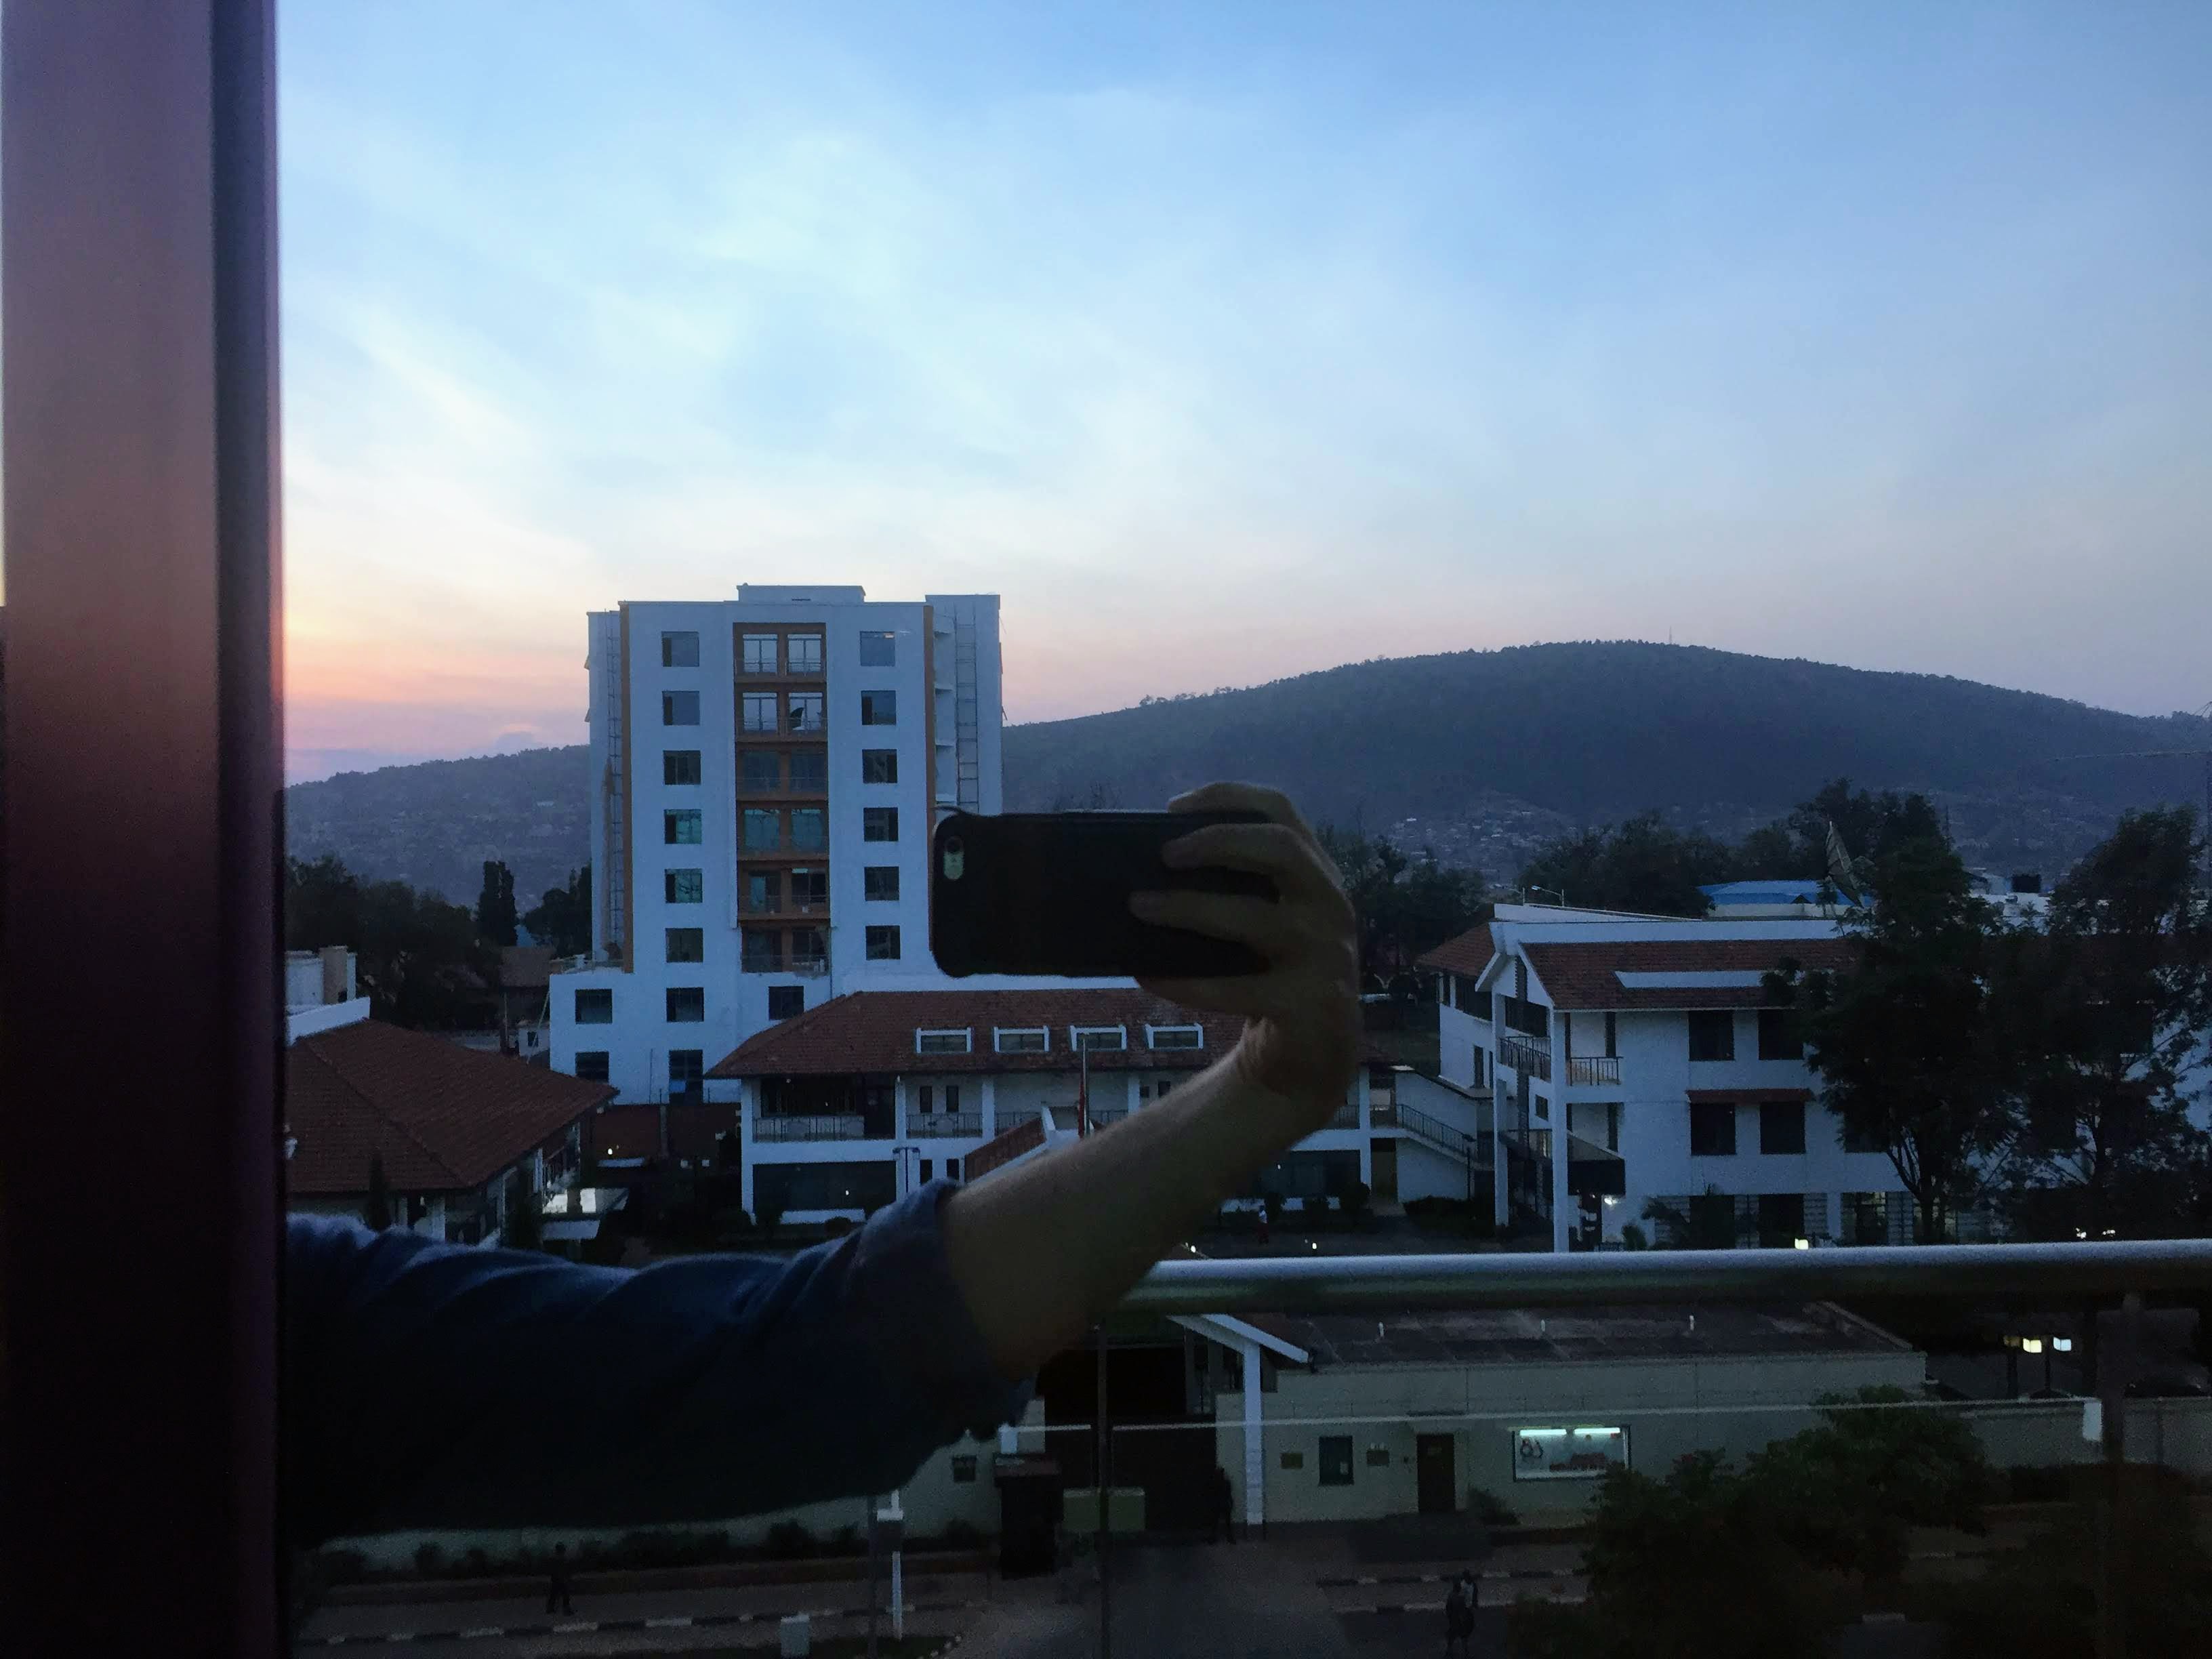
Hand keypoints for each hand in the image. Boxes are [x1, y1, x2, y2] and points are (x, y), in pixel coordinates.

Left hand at [1130, 782, 1360, 1131]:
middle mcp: (1329, 905)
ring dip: (1188, 908)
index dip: (1228, 797)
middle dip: (1218, 841)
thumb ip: (1233, 889)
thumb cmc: (1275, 974)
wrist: (1317, 1055)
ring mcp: (1325, 954)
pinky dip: (1187, 981)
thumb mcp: (1266, 922)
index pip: (1281, 810)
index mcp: (1316, 874)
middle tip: (1164, 853)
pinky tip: (1147, 976)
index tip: (1173, 807)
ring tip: (1139, 906)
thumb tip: (1146, 866)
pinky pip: (1237, 988)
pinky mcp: (1308, 1003)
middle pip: (1281, 847)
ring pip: (1253, 917)